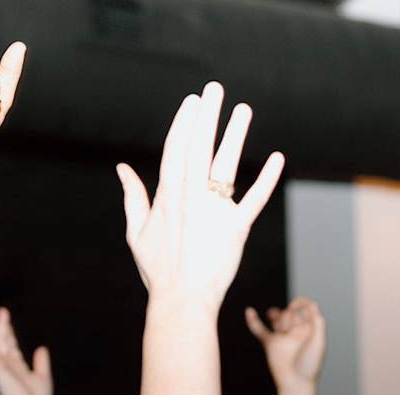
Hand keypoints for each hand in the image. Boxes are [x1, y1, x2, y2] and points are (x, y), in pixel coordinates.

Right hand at [0, 308, 51, 394]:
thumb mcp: (43, 377)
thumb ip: (41, 362)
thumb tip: (42, 348)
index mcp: (17, 368)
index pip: (10, 347)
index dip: (8, 333)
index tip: (7, 322)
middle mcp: (6, 365)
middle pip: (2, 341)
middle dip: (1, 326)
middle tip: (1, 311)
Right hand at [116, 82, 284, 311]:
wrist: (181, 300)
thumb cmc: (158, 269)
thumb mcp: (137, 231)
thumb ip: (133, 196)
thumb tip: (122, 169)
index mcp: (167, 196)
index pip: (175, 149)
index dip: (184, 123)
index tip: (192, 102)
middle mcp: (190, 197)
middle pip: (199, 147)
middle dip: (207, 116)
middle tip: (215, 89)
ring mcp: (214, 211)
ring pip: (226, 165)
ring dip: (235, 135)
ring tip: (244, 110)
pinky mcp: (237, 228)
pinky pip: (254, 199)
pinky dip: (267, 179)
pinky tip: (277, 158)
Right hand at [245, 298, 326, 389]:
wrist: (296, 384)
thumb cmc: (310, 365)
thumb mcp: (318, 343)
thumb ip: (317, 323)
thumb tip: (312, 305)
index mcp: (310, 331)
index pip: (306, 309)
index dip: (302, 303)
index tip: (297, 304)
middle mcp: (296, 333)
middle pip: (291, 313)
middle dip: (288, 315)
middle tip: (288, 328)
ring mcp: (282, 338)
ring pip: (277, 319)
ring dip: (276, 315)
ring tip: (275, 318)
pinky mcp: (270, 344)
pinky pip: (260, 331)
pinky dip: (253, 322)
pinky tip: (249, 311)